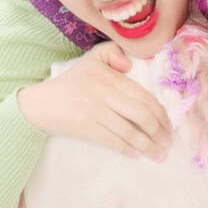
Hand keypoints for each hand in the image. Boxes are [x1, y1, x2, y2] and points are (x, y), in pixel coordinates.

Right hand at [17, 42, 171, 159]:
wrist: (39, 103)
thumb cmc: (69, 83)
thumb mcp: (91, 60)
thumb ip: (112, 53)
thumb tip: (129, 66)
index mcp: (110, 77)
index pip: (144, 96)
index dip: (161, 114)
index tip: (168, 126)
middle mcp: (104, 92)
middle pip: (142, 114)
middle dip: (159, 131)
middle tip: (167, 142)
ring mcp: (95, 110)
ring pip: (130, 130)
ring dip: (148, 145)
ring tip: (158, 154)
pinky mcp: (85, 127)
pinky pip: (113, 141)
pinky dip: (128, 149)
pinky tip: (137, 154)